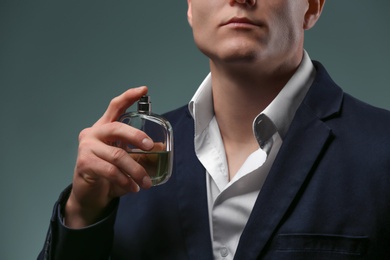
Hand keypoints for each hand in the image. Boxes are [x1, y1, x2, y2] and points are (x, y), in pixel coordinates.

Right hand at [65, 86, 153, 227]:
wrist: (89, 195)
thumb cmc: (108, 174)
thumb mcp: (125, 159)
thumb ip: (137, 151)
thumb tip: (159, 147)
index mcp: (104, 127)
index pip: (115, 106)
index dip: (129, 97)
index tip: (144, 90)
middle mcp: (93, 133)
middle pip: (117, 128)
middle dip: (137, 136)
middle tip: (150, 147)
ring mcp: (87, 147)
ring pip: (118, 155)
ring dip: (136, 170)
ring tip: (146, 182)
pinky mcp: (84, 163)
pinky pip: (110, 170)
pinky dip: (125, 180)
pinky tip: (133, 187)